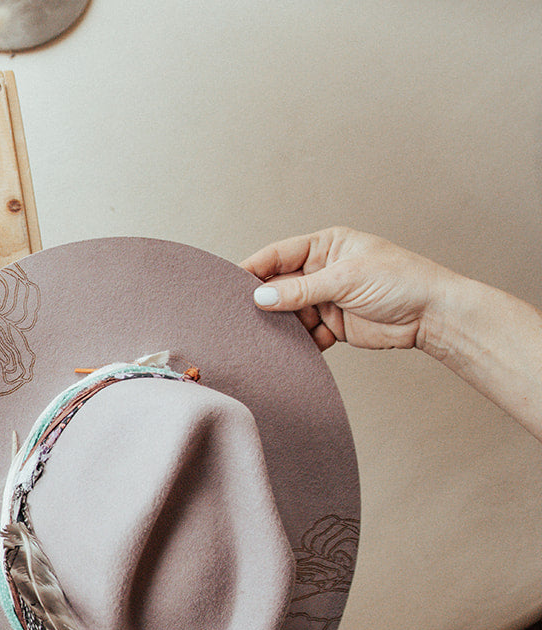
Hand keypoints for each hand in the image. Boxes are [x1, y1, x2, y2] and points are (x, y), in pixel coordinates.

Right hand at [241, 226, 459, 352]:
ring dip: (279, 326)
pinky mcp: (332, 325)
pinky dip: (296, 343)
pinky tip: (288, 350)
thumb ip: (300, 290)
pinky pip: (304, 334)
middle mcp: (323, 271)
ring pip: (289, 313)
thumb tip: (260, 297)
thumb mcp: (346, 279)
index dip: (253, 268)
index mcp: (326, 246)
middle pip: (279, 286)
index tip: (228, 285)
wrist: (433, 315)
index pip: (278, 254)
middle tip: (239, 316)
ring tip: (264, 337)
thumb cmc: (401, 281)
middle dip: (263, 301)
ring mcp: (326, 298)